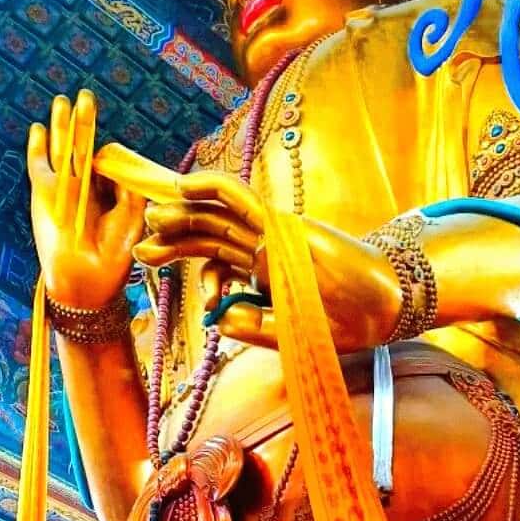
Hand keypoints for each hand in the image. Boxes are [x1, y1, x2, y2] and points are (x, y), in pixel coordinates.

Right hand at [27, 91, 144, 311]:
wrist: (86, 281)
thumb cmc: (112, 256)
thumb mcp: (131, 219)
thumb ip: (129, 189)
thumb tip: (118, 163)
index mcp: (105, 193)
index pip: (104, 160)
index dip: (105, 144)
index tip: (109, 130)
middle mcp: (83, 188)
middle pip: (81, 147)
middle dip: (83, 122)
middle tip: (86, 95)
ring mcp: (62, 190)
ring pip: (61, 150)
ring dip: (62, 125)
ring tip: (63, 101)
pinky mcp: (43, 195)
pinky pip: (39, 165)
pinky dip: (38, 147)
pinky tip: (40, 128)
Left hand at [132, 171, 402, 352]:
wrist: (380, 310)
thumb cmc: (341, 323)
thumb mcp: (287, 335)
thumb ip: (253, 326)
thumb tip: (218, 317)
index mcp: (260, 275)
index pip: (213, 260)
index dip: (182, 262)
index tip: (151, 269)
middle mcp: (261, 250)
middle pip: (207, 236)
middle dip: (172, 238)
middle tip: (139, 247)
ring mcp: (271, 234)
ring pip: (218, 216)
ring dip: (183, 213)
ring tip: (152, 219)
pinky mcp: (281, 224)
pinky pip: (243, 198)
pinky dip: (214, 187)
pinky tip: (187, 185)